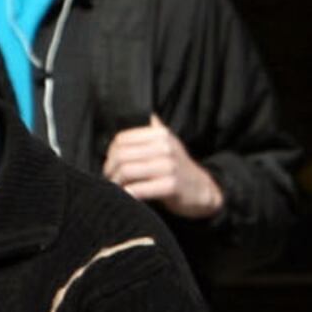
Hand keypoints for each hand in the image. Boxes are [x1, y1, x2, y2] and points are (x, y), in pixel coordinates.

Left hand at [103, 120, 223, 220]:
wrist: (202, 189)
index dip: (111, 153)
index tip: (111, 164)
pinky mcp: (171, 186)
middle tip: (110, 179)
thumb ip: (154, 130)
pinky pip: (138, 189)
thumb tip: (140, 115)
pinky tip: (127, 196)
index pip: (122, 139)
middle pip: (121, 155)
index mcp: (161, 134)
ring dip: (115, 182)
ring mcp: (169, 166)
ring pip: (126, 171)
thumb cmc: (179, 168)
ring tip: (116, 188)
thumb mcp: (169, 143)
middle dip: (110, 169)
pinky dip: (127, 194)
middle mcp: (166, 147)